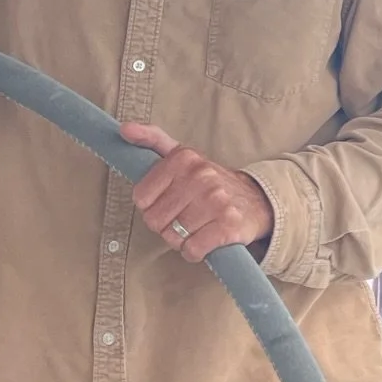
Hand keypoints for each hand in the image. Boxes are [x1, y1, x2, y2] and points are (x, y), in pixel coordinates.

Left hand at [119, 123, 274, 263]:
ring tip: (197, 227)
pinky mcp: (228, 226)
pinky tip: (205, 240)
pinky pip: (192, 250)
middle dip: (166, 225)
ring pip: (173, 237)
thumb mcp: (183, 156)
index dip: (152, 206)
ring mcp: (216, 201)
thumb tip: (124, 129)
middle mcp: (201, 176)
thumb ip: (153, 140)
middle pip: (155, 220)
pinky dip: (195, 252)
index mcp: (184, 158)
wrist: (256, 201)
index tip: (169, 202)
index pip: (141, 197)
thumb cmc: (210, 183)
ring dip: (182, 240)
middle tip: (185, 217)